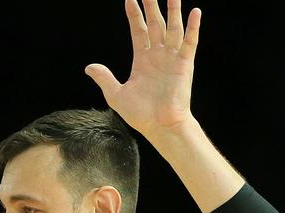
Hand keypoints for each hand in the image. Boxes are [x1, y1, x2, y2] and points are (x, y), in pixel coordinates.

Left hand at [85, 0, 200, 144]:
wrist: (160, 127)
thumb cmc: (141, 114)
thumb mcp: (116, 95)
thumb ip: (105, 78)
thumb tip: (89, 67)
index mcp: (142, 59)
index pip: (138, 29)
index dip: (134, 13)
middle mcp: (158, 55)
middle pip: (155, 22)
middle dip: (151, 4)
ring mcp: (172, 58)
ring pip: (173, 27)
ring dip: (173, 9)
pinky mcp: (185, 64)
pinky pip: (189, 42)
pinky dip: (193, 27)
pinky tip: (195, 12)